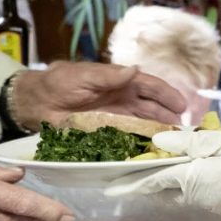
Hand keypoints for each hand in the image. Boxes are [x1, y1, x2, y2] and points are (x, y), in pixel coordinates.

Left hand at [9, 62, 186, 129]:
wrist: (37, 102)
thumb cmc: (59, 82)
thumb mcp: (85, 75)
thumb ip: (110, 75)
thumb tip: (135, 71)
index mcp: (120, 81)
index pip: (150, 86)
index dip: (167, 95)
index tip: (182, 105)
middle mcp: (122, 98)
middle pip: (152, 107)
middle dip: (168, 116)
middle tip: (184, 129)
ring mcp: (116, 116)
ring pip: (143, 123)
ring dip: (158, 130)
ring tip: (174, 140)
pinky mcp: (106, 131)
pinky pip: (127, 137)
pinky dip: (140, 142)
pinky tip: (152, 149)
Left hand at [106, 129, 220, 220]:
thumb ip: (190, 144)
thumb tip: (159, 142)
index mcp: (195, 177)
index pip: (154, 179)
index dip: (130, 180)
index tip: (108, 187)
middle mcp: (197, 197)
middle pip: (163, 189)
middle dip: (143, 184)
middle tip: (120, 181)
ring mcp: (210, 206)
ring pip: (179, 194)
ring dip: (166, 185)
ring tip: (149, 175)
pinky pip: (197, 197)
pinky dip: (188, 188)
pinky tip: (190, 177)